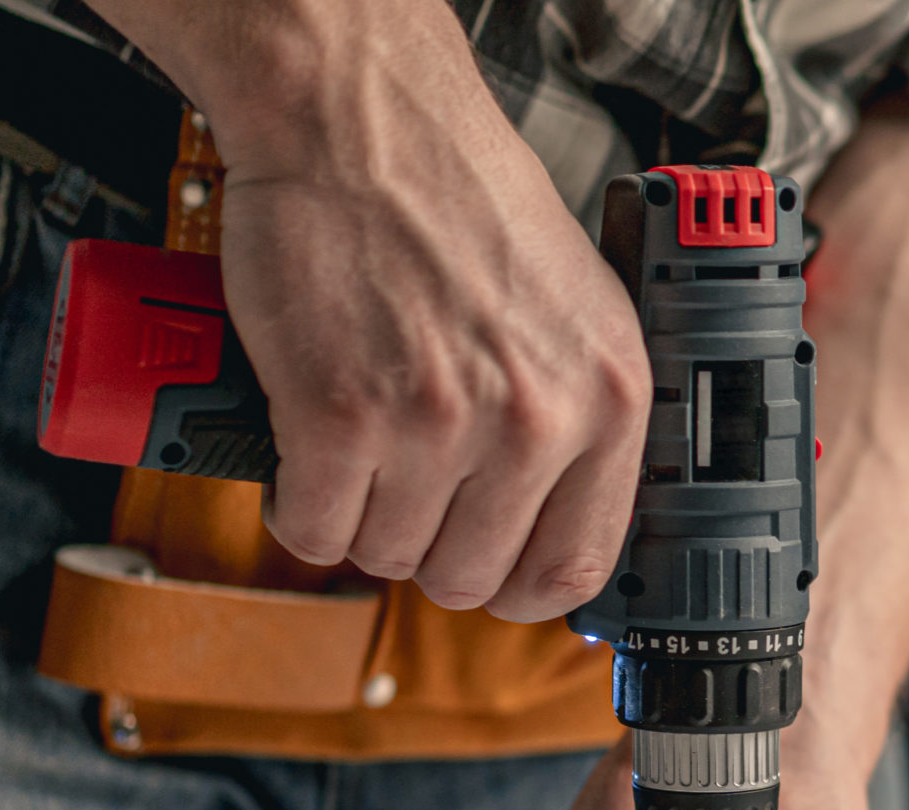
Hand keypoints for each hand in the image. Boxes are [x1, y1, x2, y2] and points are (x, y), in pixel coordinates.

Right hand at [194, 1, 648, 620]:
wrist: (364, 122)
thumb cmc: (461, 202)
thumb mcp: (578, 313)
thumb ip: (582, 416)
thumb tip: (564, 520)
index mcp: (610, 399)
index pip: (578, 566)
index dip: (523, 588)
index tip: (493, 576)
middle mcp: (538, 420)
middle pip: (472, 578)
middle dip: (427, 549)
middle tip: (404, 489)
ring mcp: (440, 423)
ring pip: (387, 556)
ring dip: (360, 520)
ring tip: (358, 450)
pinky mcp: (342, 416)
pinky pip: (315, 528)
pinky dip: (298, 507)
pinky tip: (307, 457)